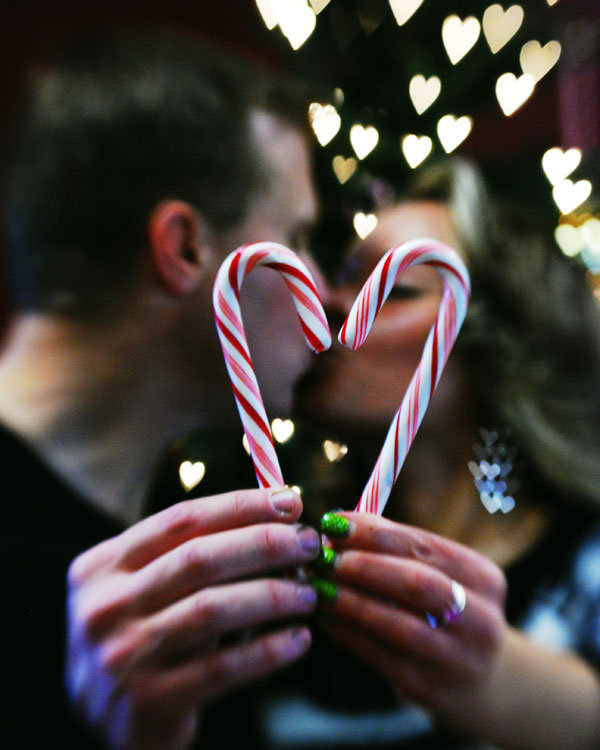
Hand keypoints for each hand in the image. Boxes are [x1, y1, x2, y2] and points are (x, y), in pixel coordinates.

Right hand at [66, 488, 319, 749]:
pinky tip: (298, 639)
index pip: (182, 520)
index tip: (290, 502)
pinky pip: (223, 668)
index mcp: (102, 565)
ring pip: (212, 610)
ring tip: (309, 593)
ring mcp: (124, 654)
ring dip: (272, 596)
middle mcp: (106, 605)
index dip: (241, 506)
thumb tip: (276, 516)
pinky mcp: (150, 701)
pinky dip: (268, 650)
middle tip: (309, 544)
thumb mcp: (144, 588)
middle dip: (264, 544)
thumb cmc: (142, 634)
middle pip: (199, 559)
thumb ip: (191, 553)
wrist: (106, 721)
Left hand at [312, 512, 506, 720]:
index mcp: (483, 577)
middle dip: (364, 567)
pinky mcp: (428, 687)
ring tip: (318, 585)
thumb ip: (396, 548)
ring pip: (397, 625)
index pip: (424, 545)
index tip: (334, 523)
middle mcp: (479, 618)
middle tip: (324, 557)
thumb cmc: (442, 608)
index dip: (374, 533)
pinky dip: (346, 630)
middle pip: (417, 584)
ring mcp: (457, 658)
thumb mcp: (438, 574)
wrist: (477, 678)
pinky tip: (324, 615)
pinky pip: (378, 654)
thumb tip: (339, 526)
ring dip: (349, 601)